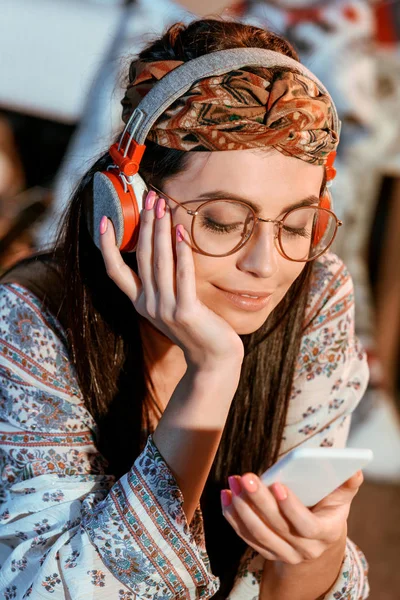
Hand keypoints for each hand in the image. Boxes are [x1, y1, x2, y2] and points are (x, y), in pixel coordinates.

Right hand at [99, 190, 243, 369]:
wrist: (213, 361)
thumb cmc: (195, 329)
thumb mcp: (171, 306)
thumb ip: (163, 284)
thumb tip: (163, 249)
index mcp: (140, 303)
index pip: (114, 271)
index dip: (107, 245)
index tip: (104, 219)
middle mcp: (148, 305)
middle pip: (141, 257)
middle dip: (144, 225)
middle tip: (149, 198)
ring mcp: (166, 309)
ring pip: (159, 262)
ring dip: (161, 231)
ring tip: (163, 207)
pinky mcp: (186, 311)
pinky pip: (183, 276)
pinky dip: (182, 253)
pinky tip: (182, 232)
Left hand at [221, 469, 362, 564]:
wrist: (317, 535)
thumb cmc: (328, 506)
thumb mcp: (341, 495)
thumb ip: (347, 482)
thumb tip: (353, 468)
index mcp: (325, 534)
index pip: (306, 525)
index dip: (291, 507)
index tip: (277, 484)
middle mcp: (304, 550)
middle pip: (277, 527)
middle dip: (259, 500)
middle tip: (246, 477)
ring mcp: (283, 553)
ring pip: (258, 534)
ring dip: (242, 508)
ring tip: (233, 483)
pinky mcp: (266, 551)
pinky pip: (246, 537)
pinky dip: (233, 517)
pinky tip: (226, 495)